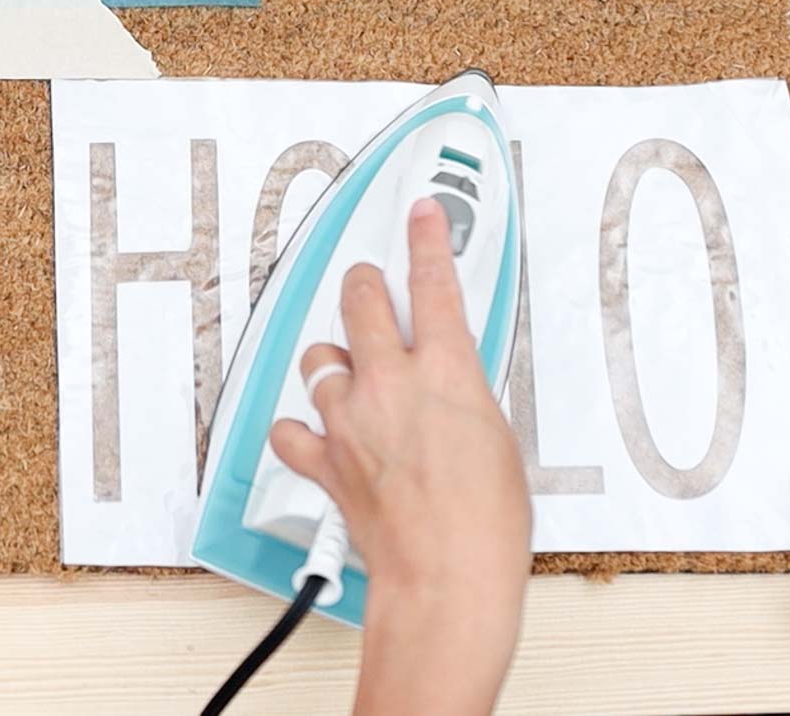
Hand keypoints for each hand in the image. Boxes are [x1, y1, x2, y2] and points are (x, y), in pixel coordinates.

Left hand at [270, 197, 531, 715]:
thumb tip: (447, 386)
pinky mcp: (326, 458)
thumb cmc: (486, 519)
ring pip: (320, 356)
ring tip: (347, 369)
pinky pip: (292, 428)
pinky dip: (301, 425)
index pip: (435, 282)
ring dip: (334, 355)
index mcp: (446, 371)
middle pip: (362, 300)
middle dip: (364, 282)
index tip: (421, 213)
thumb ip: (463, 393)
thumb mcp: (497, 435)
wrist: (447, 576)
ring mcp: (351, 418)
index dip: (428, 237)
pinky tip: (315, 430)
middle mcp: (391, 383)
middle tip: (368, 282)